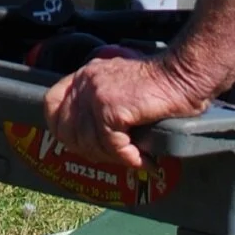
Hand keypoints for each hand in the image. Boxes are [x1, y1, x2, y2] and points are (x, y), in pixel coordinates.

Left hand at [42, 48, 210, 173]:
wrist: (183, 75)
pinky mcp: (111, 108)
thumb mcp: (121, 87)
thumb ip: (101, 104)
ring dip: (114, 157)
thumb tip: (91, 138)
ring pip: (90, 142)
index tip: (79, 145)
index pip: (51, 104)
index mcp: (85, 75)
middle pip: (67, 129)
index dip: (60, 129)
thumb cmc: (161, 85)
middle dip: (90, 151)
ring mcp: (96, 94)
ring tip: (135, 160)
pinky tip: (143, 160)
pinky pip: (111, 145)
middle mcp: (85, 82)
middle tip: (114, 158)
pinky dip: (128, 157)